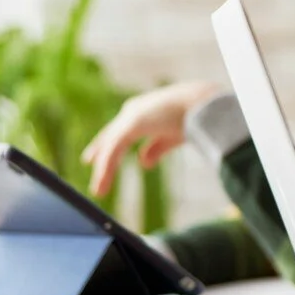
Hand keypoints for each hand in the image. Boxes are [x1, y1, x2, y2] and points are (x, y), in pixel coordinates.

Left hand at [81, 80, 221, 195]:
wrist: (206, 104)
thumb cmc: (197, 115)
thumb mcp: (174, 134)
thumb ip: (157, 148)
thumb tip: (143, 163)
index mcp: (146, 109)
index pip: (121, 128)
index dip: (109, 142)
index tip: (97, 156)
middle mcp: (134, 110)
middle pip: (110, 135)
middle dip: (99, 151)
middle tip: (88, 163)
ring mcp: (131, 117)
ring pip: (111, 146)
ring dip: (104, 170)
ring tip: (99, 190)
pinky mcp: (131, 125)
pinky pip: (114, 151)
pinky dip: (107, 170)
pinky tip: (103, 186)